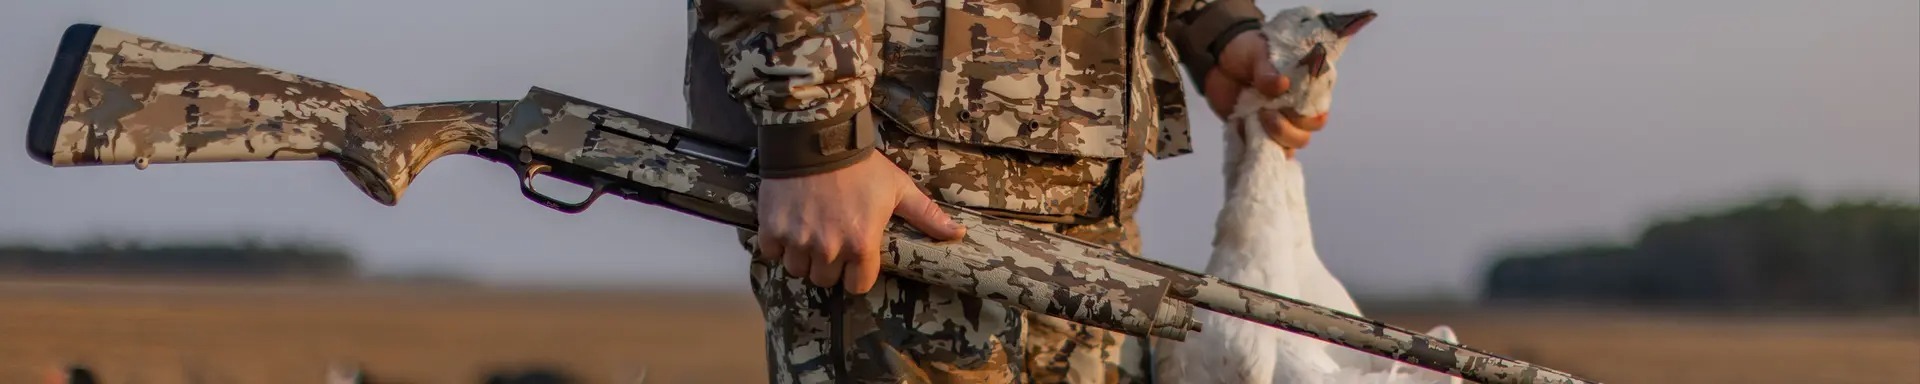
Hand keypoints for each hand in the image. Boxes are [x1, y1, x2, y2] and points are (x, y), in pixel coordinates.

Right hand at [755, 150, 966, 293]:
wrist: (815, 138)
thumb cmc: (861, 165)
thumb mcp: (898, 188)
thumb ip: (925, 215)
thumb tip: (957, 234)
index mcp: (861, 244)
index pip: (858, 285)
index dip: (858, 274)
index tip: (855, 259)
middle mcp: (828, 248)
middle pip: (825, 279)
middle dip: (829, 264)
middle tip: (831, 239)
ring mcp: (798, 241)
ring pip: (798, 270)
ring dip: (803, 256)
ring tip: (809, 232)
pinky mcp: (772, 229)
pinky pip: (772, 253)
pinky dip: (778, 243)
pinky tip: (789, 225)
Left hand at [1204, 31, 1326, 157]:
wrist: (1216, 60)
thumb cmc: (1247, 51)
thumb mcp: (1258, 52)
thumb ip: (1268, 69)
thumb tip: (1282, 84)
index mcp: (1305, 88)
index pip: (1319, 111)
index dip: (1307, 113)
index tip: (1287, 102)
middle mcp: (1296, 109)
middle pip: (1306, 133)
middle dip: (1287, 128)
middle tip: (1266, 113)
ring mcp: (1277, 123)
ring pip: (1289, 145)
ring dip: (1272, 137)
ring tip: (1253, 119)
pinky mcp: (1256, 133)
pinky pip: (1263, 150)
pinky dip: (1252, 144)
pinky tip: (1240, 126)